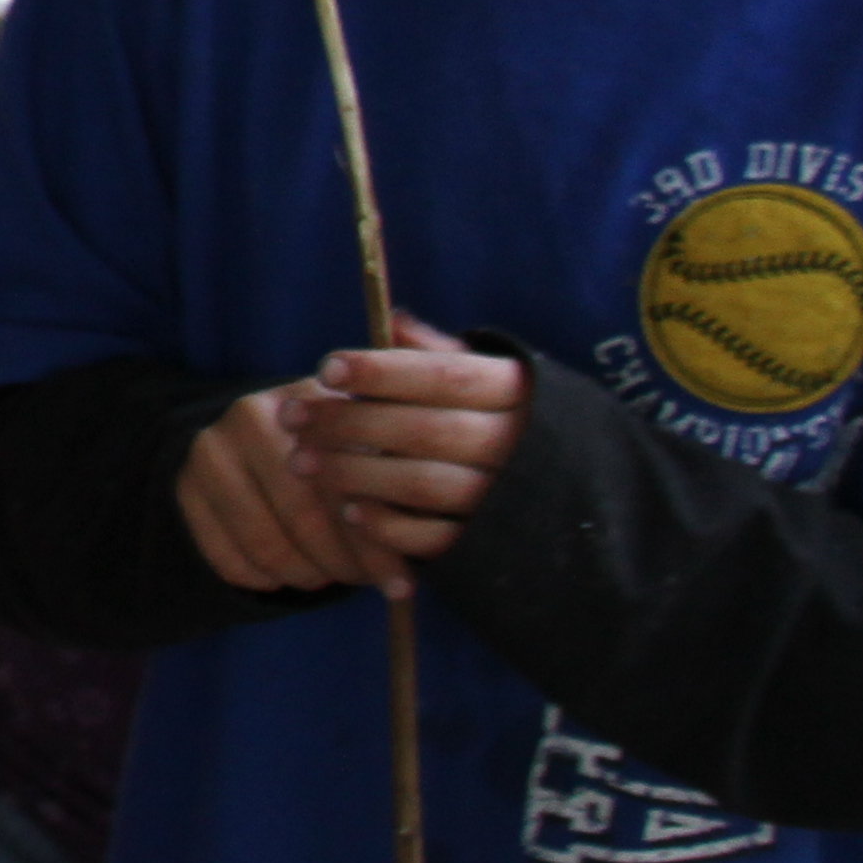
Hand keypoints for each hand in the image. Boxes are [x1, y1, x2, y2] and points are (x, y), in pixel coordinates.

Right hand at [178, 384, 398, 596]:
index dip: (375, 545)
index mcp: (307, 401)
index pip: (346, 487)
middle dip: (342, 566)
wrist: (252, 430)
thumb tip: (423, 545)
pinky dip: (264, 580)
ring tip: (328, 577)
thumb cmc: (332, 446)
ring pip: (266, 547)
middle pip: (304, 521)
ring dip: (306, 577)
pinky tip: (288, 574)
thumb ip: (393, 476)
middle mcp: (250, 417)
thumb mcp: (365, 441)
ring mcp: (210, 453)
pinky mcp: (184, 488)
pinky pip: (230, 560)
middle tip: (364, 584)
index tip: (401, 585)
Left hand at [290, 314, 526, 564]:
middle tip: (292, 416)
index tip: (327, 368)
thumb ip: (440, 353)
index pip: (446, 377)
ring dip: (354, 472)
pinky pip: (436, 538)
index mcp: (515, 393)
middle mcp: (514, 444)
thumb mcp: (485, 376)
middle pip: (424, 430)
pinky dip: (387, 526)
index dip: (383, 372)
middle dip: (350, 423)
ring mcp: (503, 498)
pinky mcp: (488, 542)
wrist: (570, 493)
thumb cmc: (502, 418)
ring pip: (424, 484)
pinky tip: (346, 510)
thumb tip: (392, 320)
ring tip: (301, 461)